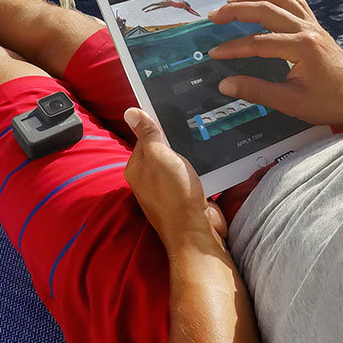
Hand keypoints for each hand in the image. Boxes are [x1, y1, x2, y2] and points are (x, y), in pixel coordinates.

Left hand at [124, 108, 226, 246]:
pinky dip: (202, 166)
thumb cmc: (174, 194)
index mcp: (137, 168)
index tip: (174, 110)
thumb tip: (130, 111)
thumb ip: (147, 134)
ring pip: (181, 161)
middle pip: (164, 149)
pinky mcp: (188, 195)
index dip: (158, 123)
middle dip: (177, 137)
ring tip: (205, 136)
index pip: (144, 137)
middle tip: (193, 121)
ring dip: (192, 152)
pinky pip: (194, 173)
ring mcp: (170, 188)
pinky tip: (212, 156)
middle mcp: (150, 179)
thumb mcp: (158, 156)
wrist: (197, 232)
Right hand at [207, 0, 342, 130]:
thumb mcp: (291, 102)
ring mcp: (312, 24)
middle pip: (266, 10)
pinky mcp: (314, 25)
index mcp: (302, 48)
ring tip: (232, 0)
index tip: (215, 52)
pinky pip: (293, 1)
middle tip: (215, 16)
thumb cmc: (330, 101)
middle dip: (237, 11)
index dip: (234, 47)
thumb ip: (257, 91)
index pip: (258, 43)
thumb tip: (227, 84)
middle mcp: (307, 29)